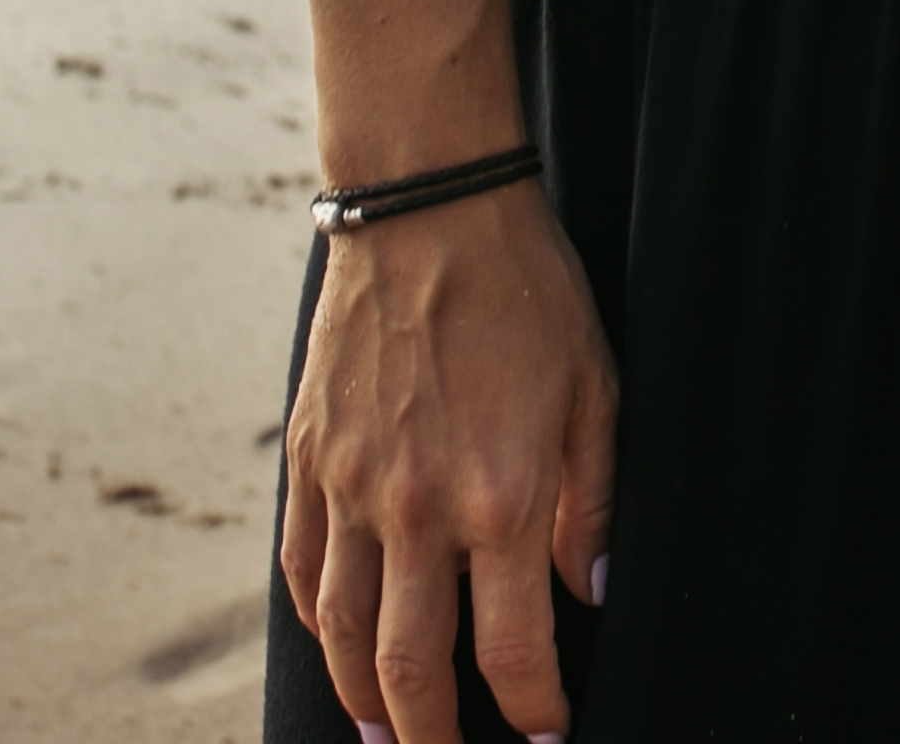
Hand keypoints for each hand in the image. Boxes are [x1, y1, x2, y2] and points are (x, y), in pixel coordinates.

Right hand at [286, 181, 617, 743]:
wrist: (428, 210)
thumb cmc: (528, 292)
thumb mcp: (597, 390)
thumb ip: (594, 502)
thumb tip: (593, 591)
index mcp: (502, 498)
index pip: (513, 652)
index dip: (532, 713)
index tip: (545, 737)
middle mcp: (418, 509)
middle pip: (412, 669)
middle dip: (433, 740)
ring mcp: (352, 487)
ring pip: (344, 635)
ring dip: (365, 702)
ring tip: (383, 735)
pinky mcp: (308, 460)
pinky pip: (302, 570)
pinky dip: (318, 625)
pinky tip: (338, 648)